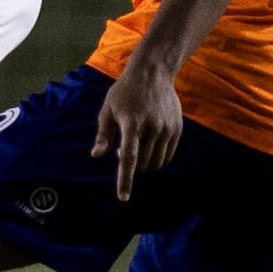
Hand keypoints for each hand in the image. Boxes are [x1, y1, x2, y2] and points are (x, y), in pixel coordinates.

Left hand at [91, 60, 181, 201]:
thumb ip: (103, 135)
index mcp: (131, 123)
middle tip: (123, 148)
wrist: (152, 73)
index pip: (129, 158)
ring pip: (156, 163)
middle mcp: (152, 127)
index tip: (123, 197)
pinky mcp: (176, 129)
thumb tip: (96, 156)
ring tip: (136, 145)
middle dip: (131, 165)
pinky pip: (167, 156)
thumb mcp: (108, 109)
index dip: (125, 180)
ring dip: (144, 164)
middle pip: (142, 163)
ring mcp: (166, 128)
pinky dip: (157, 158)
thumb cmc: (124, 92)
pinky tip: (149, 145)